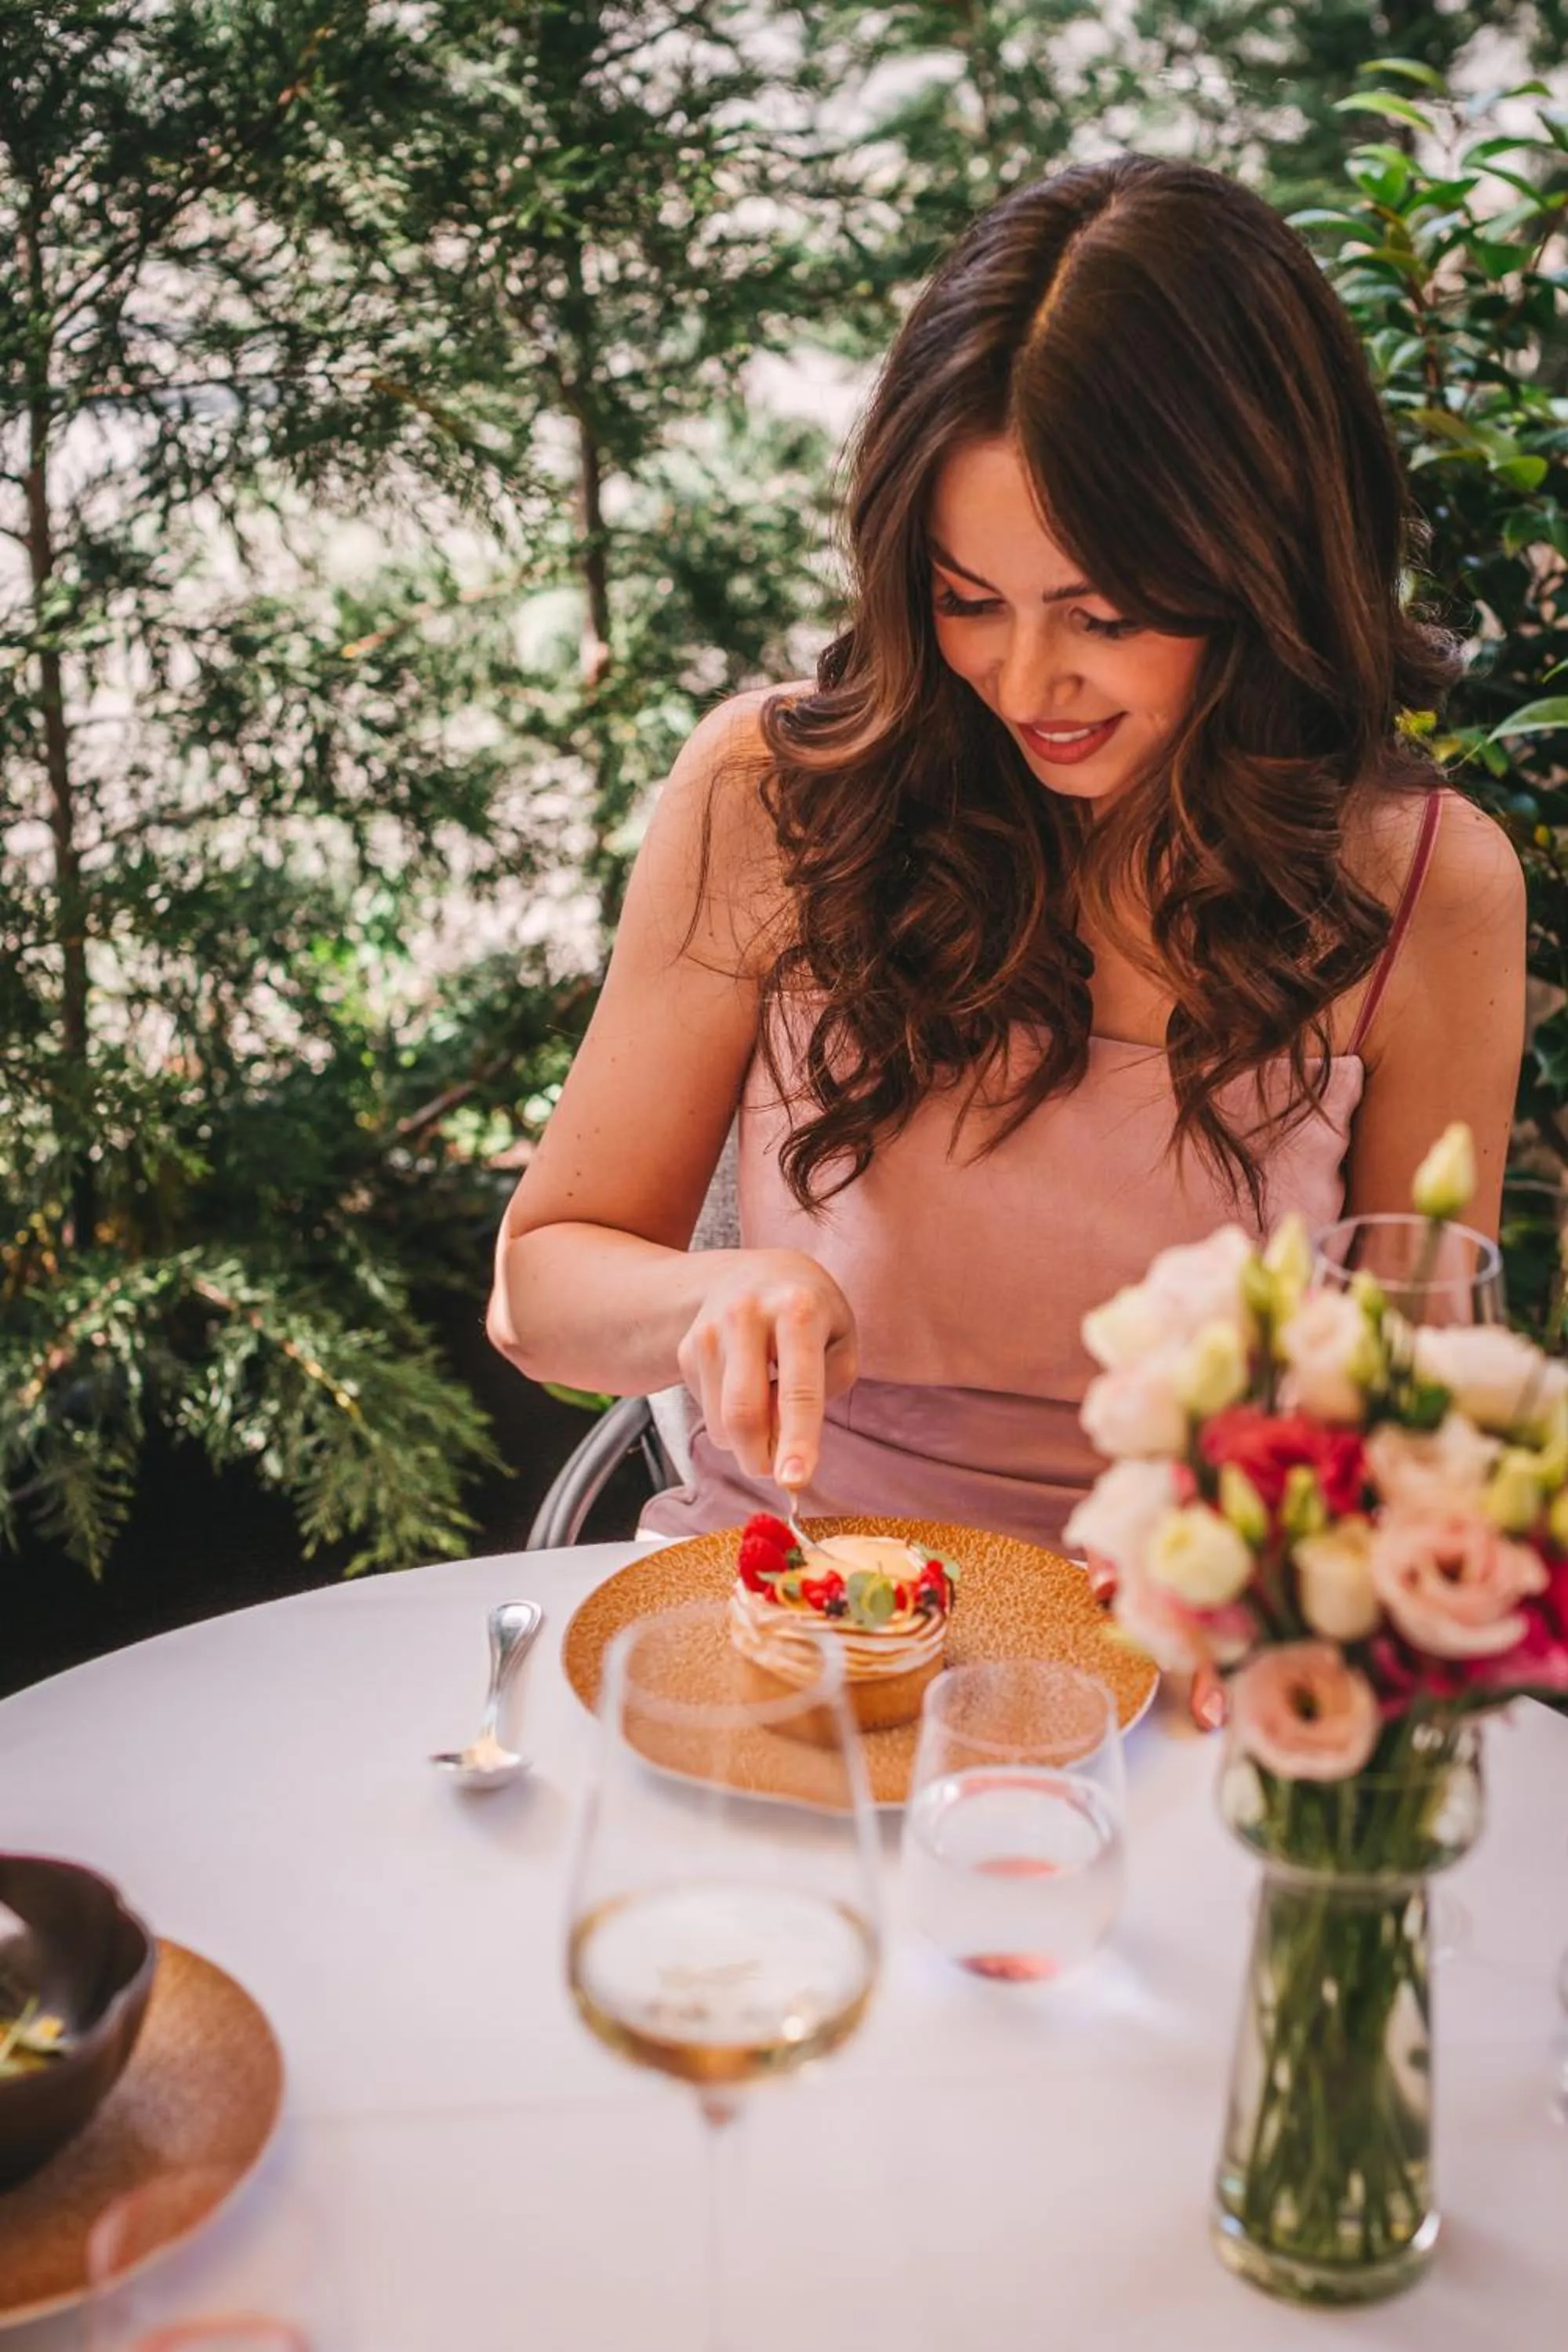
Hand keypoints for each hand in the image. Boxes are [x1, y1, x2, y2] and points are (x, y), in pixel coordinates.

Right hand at [676, 1250, 857, 1490]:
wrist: (749, 1273)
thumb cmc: (809, 1313)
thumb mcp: (839, 1338)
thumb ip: (823, 1389)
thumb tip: (781, 1442)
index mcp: (798, 1310)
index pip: (798, 1389)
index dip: (797, 1440)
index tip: (794, 1481)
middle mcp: (747, 1316)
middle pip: (744, 1414)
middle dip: (761, 1459)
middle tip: (779, 1470)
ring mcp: (709, 1331)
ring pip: (721, 1423)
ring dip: (747, 1441)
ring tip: (767, 1406)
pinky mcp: (687, 1348)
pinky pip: (707, 1412)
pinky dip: (729, 1419)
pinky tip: (744, 1386)